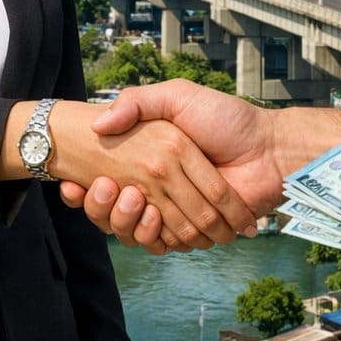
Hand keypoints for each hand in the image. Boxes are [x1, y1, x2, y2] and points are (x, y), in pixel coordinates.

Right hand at [60, 81, 284, 250]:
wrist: (269, 148)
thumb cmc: (226, 117)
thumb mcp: (177, 96)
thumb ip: (137, 102)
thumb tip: (99, 123)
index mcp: (151, 161)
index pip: (107, 183)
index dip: (86, 189)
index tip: (71, 183)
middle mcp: (159, 189)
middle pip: (113, 213)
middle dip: (101, 207)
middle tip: (106, 187)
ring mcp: (176, 213)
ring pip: (133, 233)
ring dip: (123, 222)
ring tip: (130, 197)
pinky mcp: (194, 233)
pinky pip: (162, 245)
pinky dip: (151, 237)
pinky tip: (149, 215)